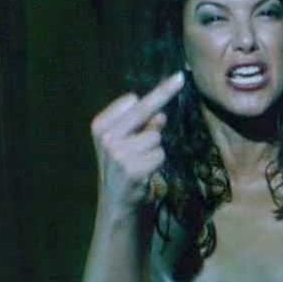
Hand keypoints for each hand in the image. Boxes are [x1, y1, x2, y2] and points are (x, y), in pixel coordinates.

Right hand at [90, 72, 183, 214]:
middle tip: (181, 76)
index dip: (155, 97)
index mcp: (101, 125)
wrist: (118, 205)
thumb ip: (143, 126)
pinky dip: (158, 163)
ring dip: (156, 149)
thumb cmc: (126, 167)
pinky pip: (159, 154)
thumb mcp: (128, 143)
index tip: (175, 80)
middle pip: (144, 109)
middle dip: (165, 92)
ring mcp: (117, 153)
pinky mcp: (131, 169)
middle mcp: (106, 137)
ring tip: (141, 163)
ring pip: (156, 137)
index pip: (133, 102)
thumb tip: (161, 116)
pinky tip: (145, 174)